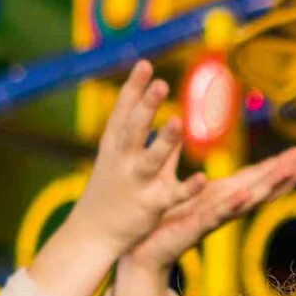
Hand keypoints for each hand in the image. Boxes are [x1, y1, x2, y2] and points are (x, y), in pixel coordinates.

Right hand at [61, 62, 206, 254]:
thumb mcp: (118, 156)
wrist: (93, 232)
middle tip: (160, 83)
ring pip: (152, 159)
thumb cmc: (110, 188)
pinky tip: (203, 178)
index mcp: (114, 145)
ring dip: (165, 141)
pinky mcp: (151, 205)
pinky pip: (173, 196)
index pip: (123, 112)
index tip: (145, 64)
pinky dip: (187, 188)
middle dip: (146, 106)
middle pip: (134, 129)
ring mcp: (136, 183)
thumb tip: (161, 108)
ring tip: (178, 121)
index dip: (134, 88)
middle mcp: (122, 160)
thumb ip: (142, 132)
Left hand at [123, 147, 295, 277]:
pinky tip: (245, 196)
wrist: (140, 250)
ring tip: (290, 174)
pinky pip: (217, 215)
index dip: (278, 165)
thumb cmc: (155, 218)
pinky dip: (232, 206)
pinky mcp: (196, 228)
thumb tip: (173, 126)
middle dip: (286, 175)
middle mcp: (223, 207)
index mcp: (219, 194)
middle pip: (261, 187)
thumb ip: (171, 155)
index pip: (254, 177)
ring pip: (247, 200)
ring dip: (270, 187)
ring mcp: (213, 218)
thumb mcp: (165, 181)